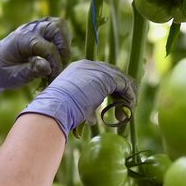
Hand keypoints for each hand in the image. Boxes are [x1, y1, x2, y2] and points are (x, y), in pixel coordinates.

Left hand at [0, 18, 71, 104]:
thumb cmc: (1, 72)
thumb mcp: (13, 77)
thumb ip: (30, 71)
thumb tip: (48, 67)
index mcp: (22, 40)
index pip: (49, 48)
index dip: (56, 65)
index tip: (53, 78)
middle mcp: (30, 29)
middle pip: (57, 27)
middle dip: (64, 48)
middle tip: (60, 66)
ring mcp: (35, 26)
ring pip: (59, 25)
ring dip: (64, 42)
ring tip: (59, 60)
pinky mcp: (39, 29)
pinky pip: (57, 28)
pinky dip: (61, 39)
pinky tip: (55, 55)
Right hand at [18, 60, 136, 136]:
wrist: (55, 109)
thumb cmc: (59, 112)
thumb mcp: (73, 106)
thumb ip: (85, 108)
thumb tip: (93, 119)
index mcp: (77, 70)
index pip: (100, 76)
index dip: (109, 91)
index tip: (113, 105)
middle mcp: (88, 66)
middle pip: (113, 76)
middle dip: (119, 94)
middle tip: (122, 111)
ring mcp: (98, 70)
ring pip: (121, 81)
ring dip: (126, 98)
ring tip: (124, 115)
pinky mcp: (107, 78)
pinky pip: (125, 85)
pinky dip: (129, 98)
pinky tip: (128, 110)